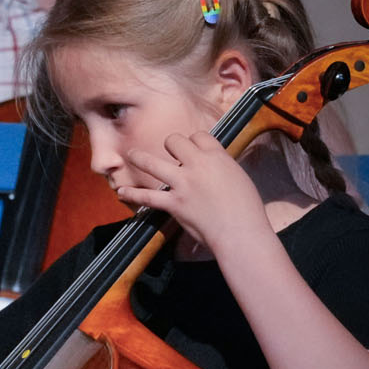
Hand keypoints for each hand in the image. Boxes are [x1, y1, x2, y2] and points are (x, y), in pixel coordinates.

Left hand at [118, 132, 271, 253]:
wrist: (241, 232)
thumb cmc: (247, 209)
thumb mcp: (239, 178)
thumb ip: (222, 168)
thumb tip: (211, 169)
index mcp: (217, 156)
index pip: (199, 136)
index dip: (194, 141)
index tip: (193, 149)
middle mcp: (197, 165)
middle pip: (175, 140)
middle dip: (171, 145)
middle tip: (171, 154)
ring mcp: (183, 184)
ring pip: (153, 163)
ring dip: (140, 157)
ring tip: (132, 154)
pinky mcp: (174, 204)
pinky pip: (147, 196)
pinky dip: (132, 194)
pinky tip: (121, 191)